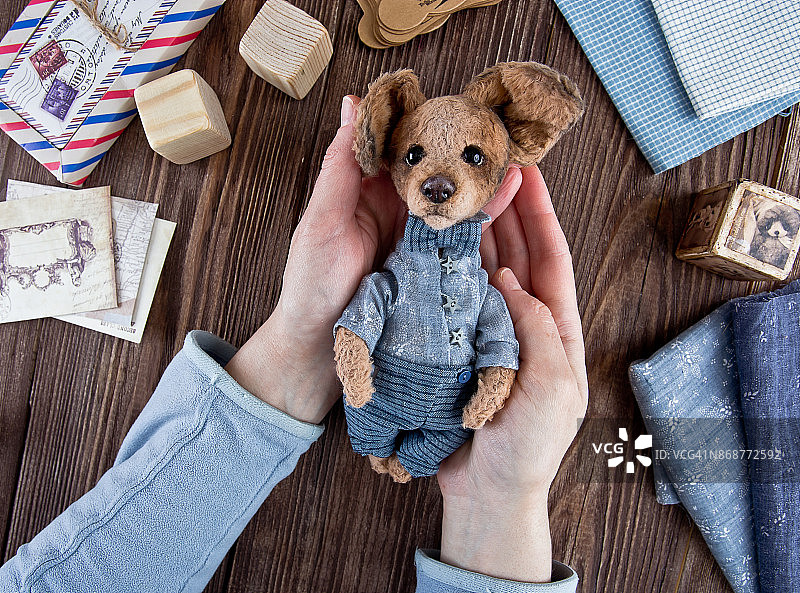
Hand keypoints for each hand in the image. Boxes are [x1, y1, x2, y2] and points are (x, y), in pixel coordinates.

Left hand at [225, 96, 522, 423]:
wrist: (320, 346)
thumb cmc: (311, 284)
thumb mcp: (321, 222)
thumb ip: (340, 168)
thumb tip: (354, 103)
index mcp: (365, 188)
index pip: (398, 145)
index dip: (424, 122)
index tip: (452, 102)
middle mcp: (394, 206)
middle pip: (433, 170)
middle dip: (463, 149)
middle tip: (497, 126)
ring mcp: (415, 235)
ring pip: (451, 199)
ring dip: (478, 179)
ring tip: (512, 157)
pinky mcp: (430, 263)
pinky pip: (459, 236)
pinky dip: (482, 216)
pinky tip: (506, 197)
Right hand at [437, 166, 587, 582]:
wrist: (488, 491)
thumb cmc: (529, 447)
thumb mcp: (551, 388)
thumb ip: (538, 331)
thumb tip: (511, 279)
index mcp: (558, 329)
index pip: (552, 258)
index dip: (541, 214)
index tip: (529, 172)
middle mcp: (525, 322)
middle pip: (517, 254)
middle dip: (506, 212)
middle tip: (488, 171)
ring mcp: (491, 332)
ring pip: (484, 271)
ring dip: (475, 235)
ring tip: (459, 196)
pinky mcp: (461, 345)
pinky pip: (456, 298)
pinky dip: (449, 270)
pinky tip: (436, 245)